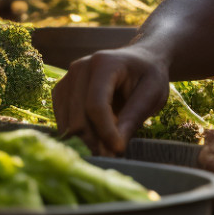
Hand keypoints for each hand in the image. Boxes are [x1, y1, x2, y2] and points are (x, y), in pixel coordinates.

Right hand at [52, 46, 168, 155]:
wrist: (139, 60)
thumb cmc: (148, 76)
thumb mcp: (152, 94)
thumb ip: (133, 118)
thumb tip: (115, 148)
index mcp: (104, 63)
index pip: (96, 104)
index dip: (106, 131)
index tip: (119, 150)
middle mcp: (80, 67)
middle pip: (78, 117)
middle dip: (96, 141)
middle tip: (115, 154)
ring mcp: (67, 78)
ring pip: (68, 122)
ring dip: (86, 140)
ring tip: (108, 144)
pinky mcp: (62, 91)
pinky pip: (62, 120)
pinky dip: (77, 134)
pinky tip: (96, 135)